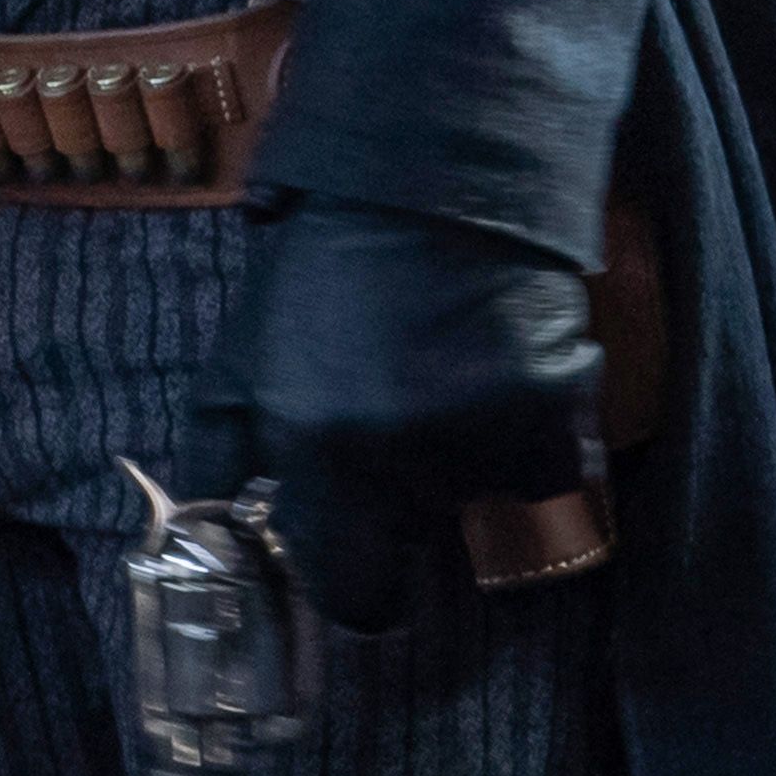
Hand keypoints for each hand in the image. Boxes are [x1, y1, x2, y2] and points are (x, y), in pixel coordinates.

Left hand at [231, 196, 600, 637]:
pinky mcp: (559, 406)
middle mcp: (401, 453)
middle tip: (398, 452)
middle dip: (410, 526)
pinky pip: (553, 467)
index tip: (361, 554)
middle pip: (423, 558)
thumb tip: (217, 546)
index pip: (352, 593)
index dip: (357, 584)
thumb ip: (222, 464)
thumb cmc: (319, 278)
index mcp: (314, 448)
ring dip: (471, 467)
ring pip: (489, 506)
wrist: (427, 181)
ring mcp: (485, 433)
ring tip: (444, 384)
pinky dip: (534, 438)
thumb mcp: (238, 365)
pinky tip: (499, 374)